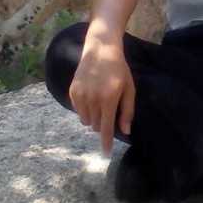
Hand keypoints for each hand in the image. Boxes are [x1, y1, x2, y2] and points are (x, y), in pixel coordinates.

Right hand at [69, 38, 134, 154]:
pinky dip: (84, 109)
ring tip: (99, 100)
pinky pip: (78, 111)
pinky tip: (90, 94)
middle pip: (96, 125)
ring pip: (86, 120)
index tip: (105, 153)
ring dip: (93, 117)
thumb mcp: (129, 88)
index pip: (106, 127)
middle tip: (108, 107)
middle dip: (103, 122)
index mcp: (109, 98)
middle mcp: (93, 99)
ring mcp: (80, 95)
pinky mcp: (72, 91)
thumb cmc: (119, 70)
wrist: (101, 49)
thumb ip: (127, 111)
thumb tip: (125, 131)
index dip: (106, 142)